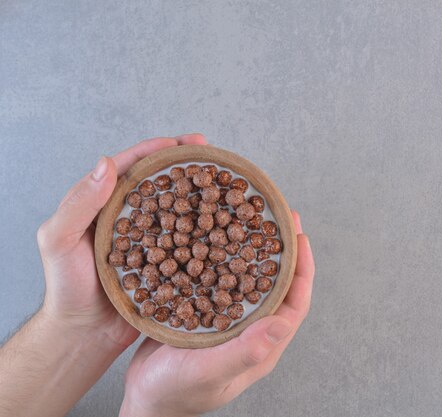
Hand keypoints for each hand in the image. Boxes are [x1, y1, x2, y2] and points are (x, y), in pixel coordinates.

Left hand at [36, 134, 206, 348]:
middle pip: (162, 182)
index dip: (160, 149)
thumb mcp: (59, 241)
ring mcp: (151, 239)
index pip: (133, 165)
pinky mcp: (166, 262)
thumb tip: (105, 164)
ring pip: (179, 209)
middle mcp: (132, 216)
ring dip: (201, 195)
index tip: (187, 142)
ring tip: (225, 185)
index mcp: (105, 203)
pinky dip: (205, 230)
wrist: (86, 332)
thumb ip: (78, 204)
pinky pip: (187, 241)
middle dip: (188, 166)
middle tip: (214, 156)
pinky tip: (223, 226)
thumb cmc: (67, 286)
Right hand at [119, 212, 314, 416]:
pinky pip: (224, 280)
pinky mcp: (206, 312)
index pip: (295, 303)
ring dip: (255, 248)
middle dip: (282, 250)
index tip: (301, 237)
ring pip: (250, 278)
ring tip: (254, 218)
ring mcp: (229, 320)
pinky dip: (226, 255)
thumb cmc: (177, 392)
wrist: (143, 399)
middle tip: (281, 215)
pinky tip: (218, 236)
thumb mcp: (209, 372)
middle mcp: (250, 329)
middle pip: (276, 284)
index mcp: (262, 345)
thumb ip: (245, 350)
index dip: (303, 270)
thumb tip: (283, 322)